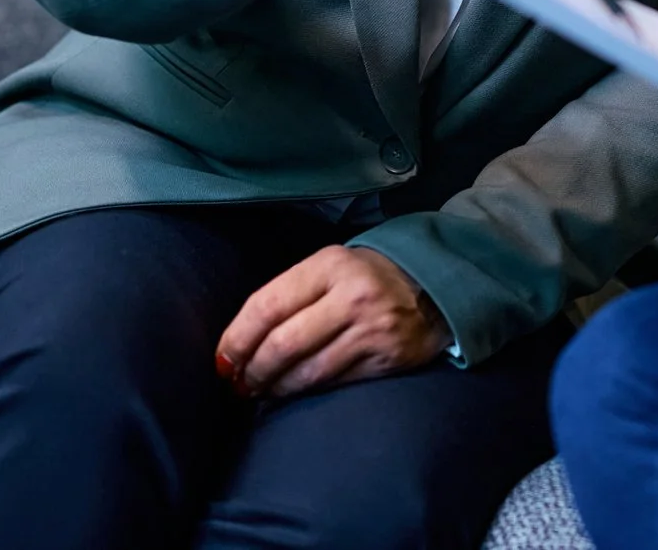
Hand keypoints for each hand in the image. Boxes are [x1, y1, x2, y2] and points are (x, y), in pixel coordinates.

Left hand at [216, 245, 450, 399]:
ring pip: (307, 371)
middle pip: (284, 343)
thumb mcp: (331, 267)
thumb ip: (291, 295)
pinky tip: (292, 393)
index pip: (269, 304)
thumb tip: (240, 343)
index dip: (237, 338)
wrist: (435, 286)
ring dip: (274, 387)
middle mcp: (353, 296)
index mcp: (331, 265)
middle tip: (237, 382)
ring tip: (258, 391)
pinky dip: (305, 393)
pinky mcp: (387, 360)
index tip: (222, 360)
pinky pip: (334, 384)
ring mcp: (373, 330)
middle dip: (252, 369)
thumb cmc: (367, 278)